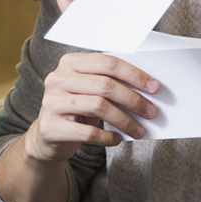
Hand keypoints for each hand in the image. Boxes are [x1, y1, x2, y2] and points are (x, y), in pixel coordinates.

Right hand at [24, 52, 161, 162]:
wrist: (47, 136)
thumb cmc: (76, 109)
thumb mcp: (89, 90)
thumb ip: (109, 83)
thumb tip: (146, 90)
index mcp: (70, 62)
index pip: (107, 62)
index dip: (133, 74)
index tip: (153, 87)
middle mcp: (57, 79)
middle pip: (105, 85)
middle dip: (133, 99)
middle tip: (150, 111)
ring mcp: (51, 103)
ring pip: (98, 107)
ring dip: (124, 120)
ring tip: (138, 130)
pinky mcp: (50, 127)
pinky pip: (87, 132)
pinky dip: (107, 137)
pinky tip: (117, 139)